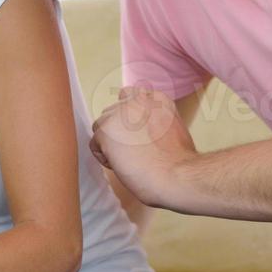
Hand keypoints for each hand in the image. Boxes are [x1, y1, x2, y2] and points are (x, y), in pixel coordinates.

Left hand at [90, 87, 196, 208]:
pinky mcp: (105, 129)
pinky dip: (104, 158)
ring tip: (131, 159)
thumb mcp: (173, 129)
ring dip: (110, 144)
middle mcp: (137, 100)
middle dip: (118, 131)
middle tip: (135, 152)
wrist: (175, 175)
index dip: (129, 118)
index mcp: (157, 99)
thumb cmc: (177, 162)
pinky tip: (124, 165)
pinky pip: (94, 145)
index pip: (131, 96)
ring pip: (101, 127)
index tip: (137, 135)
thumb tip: (137, 127)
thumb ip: (153, 120)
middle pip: (113, 112)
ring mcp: (119, 113)